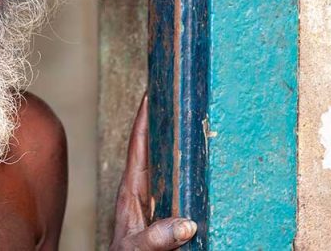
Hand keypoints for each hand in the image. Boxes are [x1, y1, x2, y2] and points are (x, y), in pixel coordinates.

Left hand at [110, 95, 196, 249]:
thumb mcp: (137, 248)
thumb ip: (156, 238)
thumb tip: (186, 224)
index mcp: (131, 191)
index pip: (137, 147)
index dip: (143, 120)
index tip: (150, 94)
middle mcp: (141, 190)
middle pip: (152, 148)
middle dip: (162, 123)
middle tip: (175, 97)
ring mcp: (152, 199)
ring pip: (165, 164)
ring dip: (176, 144)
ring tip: (191, 119)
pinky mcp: (163, 210)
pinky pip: (176, 183)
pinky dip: (186, 168)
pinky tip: (200, 161)